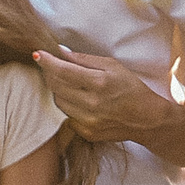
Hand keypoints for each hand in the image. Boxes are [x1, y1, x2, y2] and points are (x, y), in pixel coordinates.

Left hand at [33, 45, 165, 146]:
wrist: (146, 119)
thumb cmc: (131, 88)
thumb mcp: (113, 66)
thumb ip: (85, 59)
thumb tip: (61, 52)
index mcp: (99, 83)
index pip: (63, 71)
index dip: (47, 61)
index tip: (38, 54)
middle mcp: (92, 104)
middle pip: (56, 87)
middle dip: (50, 73)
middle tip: (52, 66)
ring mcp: (88, 121)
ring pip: (59, 102)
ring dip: (59, 90)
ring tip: (69, 83)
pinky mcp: (86, 132)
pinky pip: (67, 115)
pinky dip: (69, 105)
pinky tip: (80, 100)